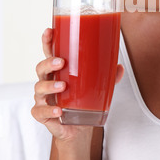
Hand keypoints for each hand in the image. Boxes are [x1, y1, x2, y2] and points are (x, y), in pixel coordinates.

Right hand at [31, 28, 123, 142]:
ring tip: (63, 86)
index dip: (47, 41)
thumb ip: (107, 78)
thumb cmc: (82, 101)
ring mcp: (43, 98)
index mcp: (58, 71)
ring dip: (50, 85)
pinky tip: (59, 110)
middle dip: (49, 62)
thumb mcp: (96, 87)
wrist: (77, 128)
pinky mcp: (42, 114)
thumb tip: (119, 67)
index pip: (49, 53)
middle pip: (41, 68)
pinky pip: (40, 111)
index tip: (50, 31)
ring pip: (39, 88)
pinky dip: (49, 110)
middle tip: (61, 62)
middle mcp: (47, 81)